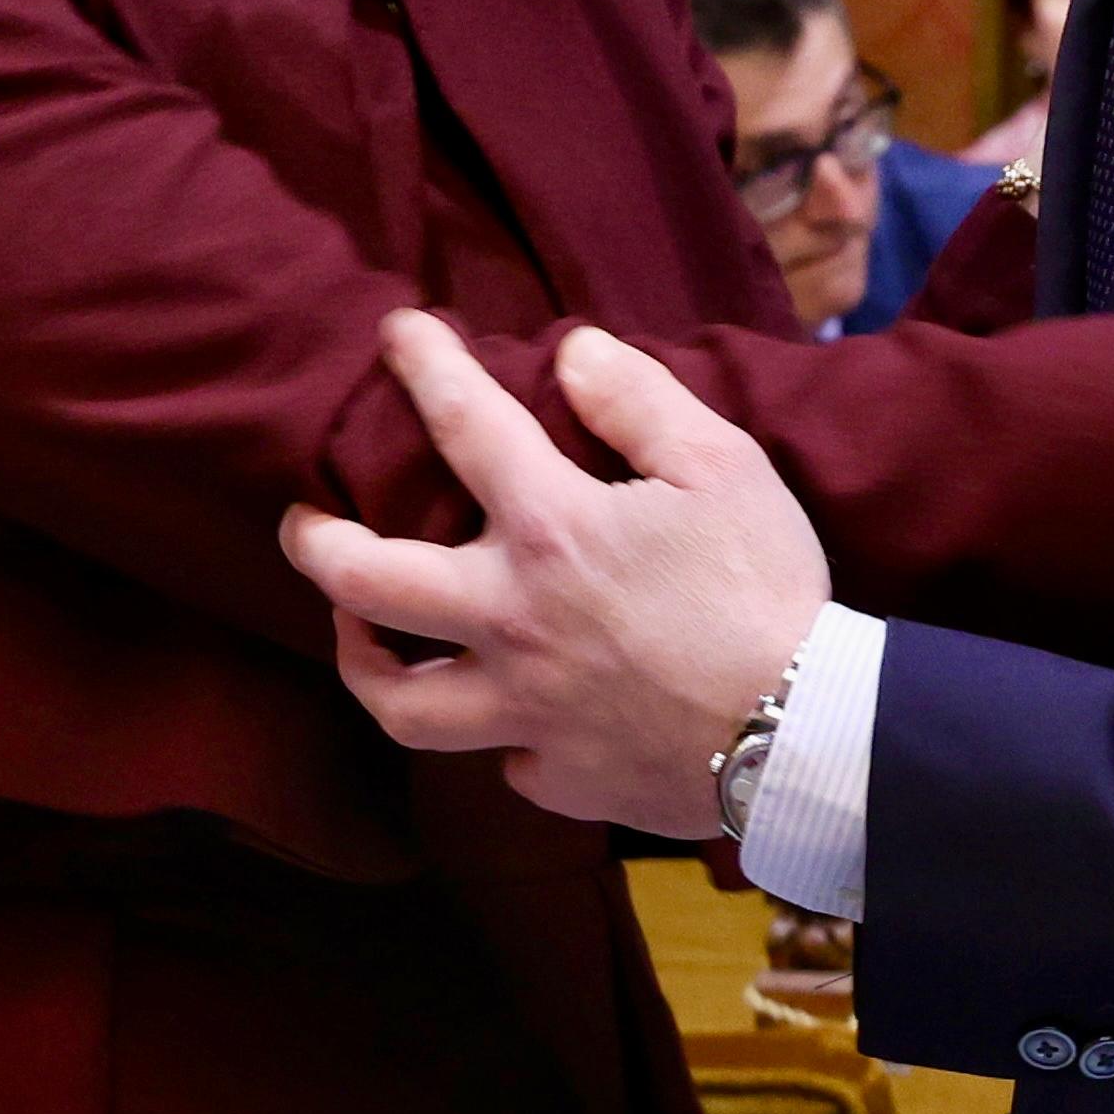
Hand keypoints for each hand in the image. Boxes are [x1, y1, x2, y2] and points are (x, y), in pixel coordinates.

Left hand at [286, 314, 828, 838]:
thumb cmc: (768, 591)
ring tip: (362, 633)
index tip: (396, 333)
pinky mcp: (556, 780)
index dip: (424, 366)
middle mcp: (511, 622)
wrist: (811, 738)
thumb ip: (640, 402)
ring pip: (400, 704)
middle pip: (366, 583)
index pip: (464, 425)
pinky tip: (506, 714)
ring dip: (365, 663)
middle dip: (316, 544)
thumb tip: (572, 353)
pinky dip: (496, 733)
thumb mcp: (725, 466)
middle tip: (303, 524)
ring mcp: (523, 712)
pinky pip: (501, 760)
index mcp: (552, 531)